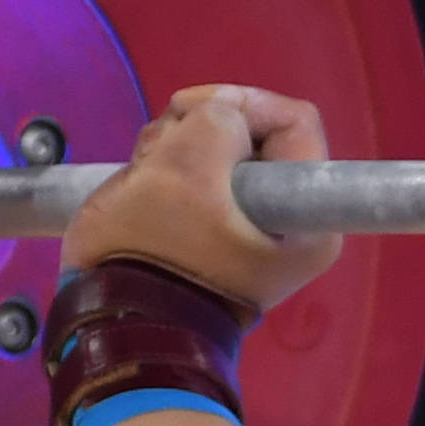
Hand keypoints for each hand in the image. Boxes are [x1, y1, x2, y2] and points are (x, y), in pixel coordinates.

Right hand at [62, 84, 345, 317]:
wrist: (116, 322)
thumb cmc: (157, 248)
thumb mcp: (188, 163)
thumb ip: (218, 117)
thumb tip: (222, 120)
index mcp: (308, 220)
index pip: (293, 122)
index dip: (242, 103)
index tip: (192, 115)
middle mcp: (291, 225)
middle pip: (253, 134)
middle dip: (198, 130)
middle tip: (159, 153)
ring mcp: (250, 229)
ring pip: (219, 150)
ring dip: (174, 149)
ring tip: (144, 178)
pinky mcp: (215, 231)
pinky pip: (197, 175)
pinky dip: (166, 170)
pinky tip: (141, 187)